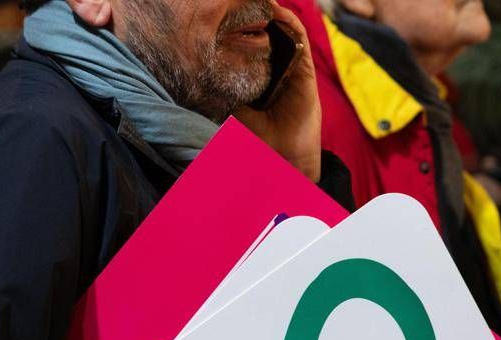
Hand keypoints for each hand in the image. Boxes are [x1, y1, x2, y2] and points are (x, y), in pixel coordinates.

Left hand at [234, 2, 322, 181]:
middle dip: (252, 16)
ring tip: (258, 1)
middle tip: (235, 3)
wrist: (283, 162)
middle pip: (265, 35)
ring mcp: (292, 71)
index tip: (219, 17)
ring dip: (271, 13)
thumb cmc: (258, 143)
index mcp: (257, 80)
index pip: (247, 48)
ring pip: (283, 32)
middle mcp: (275, 72)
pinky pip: (299, 40)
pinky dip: (289, 22)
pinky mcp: (304, 72)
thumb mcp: (231, 114)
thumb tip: (196, 80)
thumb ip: (222, 95)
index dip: (237, 30)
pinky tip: (275, 10)